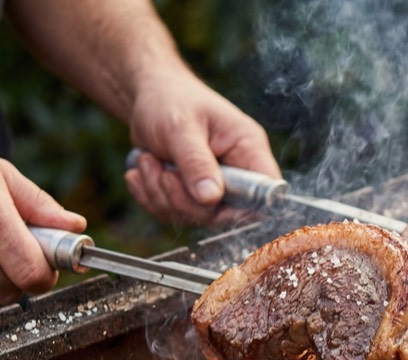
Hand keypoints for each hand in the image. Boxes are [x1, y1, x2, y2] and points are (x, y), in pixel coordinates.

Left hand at [124, 70, 279, 225]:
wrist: (147, 95)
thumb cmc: (170, 100)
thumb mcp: (181, 127)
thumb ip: (196, 163)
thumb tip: (210, 198)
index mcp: (248, 149)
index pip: (266, 192)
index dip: (245, 207)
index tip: (208, 200)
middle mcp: (237, 171)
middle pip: (224, 214)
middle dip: (183, 200)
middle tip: (161, 172)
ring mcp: (214, 186)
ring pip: (194, 216)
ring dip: (161, 196)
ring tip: (147, 161)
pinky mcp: (191, 195)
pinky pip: (174, 214)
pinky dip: (150, 198)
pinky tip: (141, 172)